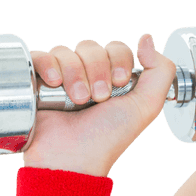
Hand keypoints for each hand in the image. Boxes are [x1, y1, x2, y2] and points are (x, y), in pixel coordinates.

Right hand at [21, 34, 177, 175]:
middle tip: (98, 98)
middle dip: (97, 70)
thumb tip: (146, 38)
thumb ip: (161, 71)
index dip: (119, 61)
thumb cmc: (109, 136)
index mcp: (112, 79)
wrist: (73, 158)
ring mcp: (59, 78)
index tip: (119, 84)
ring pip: (66, 51)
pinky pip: (40, 56)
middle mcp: (86, 76)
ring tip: (77, 100)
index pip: (116, 48)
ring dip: (75, 73)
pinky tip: (53, 83)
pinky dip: (48, 65)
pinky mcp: (34, 82)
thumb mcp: (147, 106)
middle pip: (91, 47)